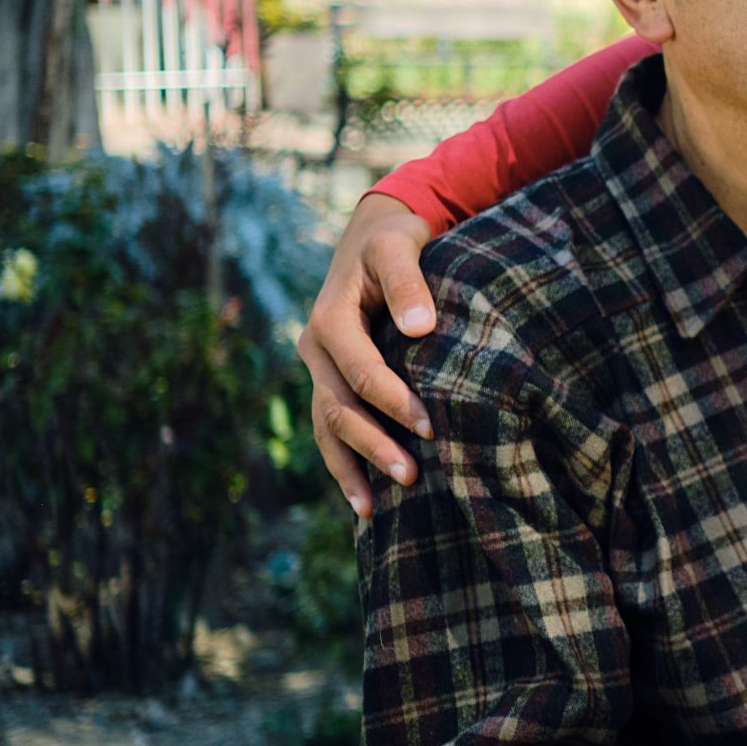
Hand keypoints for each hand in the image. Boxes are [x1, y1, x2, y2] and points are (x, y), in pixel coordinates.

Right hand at [298, 192, 437, 515]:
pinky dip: (344, 464)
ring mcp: (319, 369)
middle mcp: (316, 349)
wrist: (374, 236)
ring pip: (326, 427)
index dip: (393, 401)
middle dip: (372, 445)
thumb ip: (408, 281)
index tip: (430, 428)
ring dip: (351, 466)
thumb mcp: (400, 246)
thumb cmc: (394, 241)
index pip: (360, 371)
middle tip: (411, 476)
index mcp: (330, 319)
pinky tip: (362, 501)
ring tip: (373, 508)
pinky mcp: (330, 381)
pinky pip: (330, 429)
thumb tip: (419, 328)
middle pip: (338, 408)